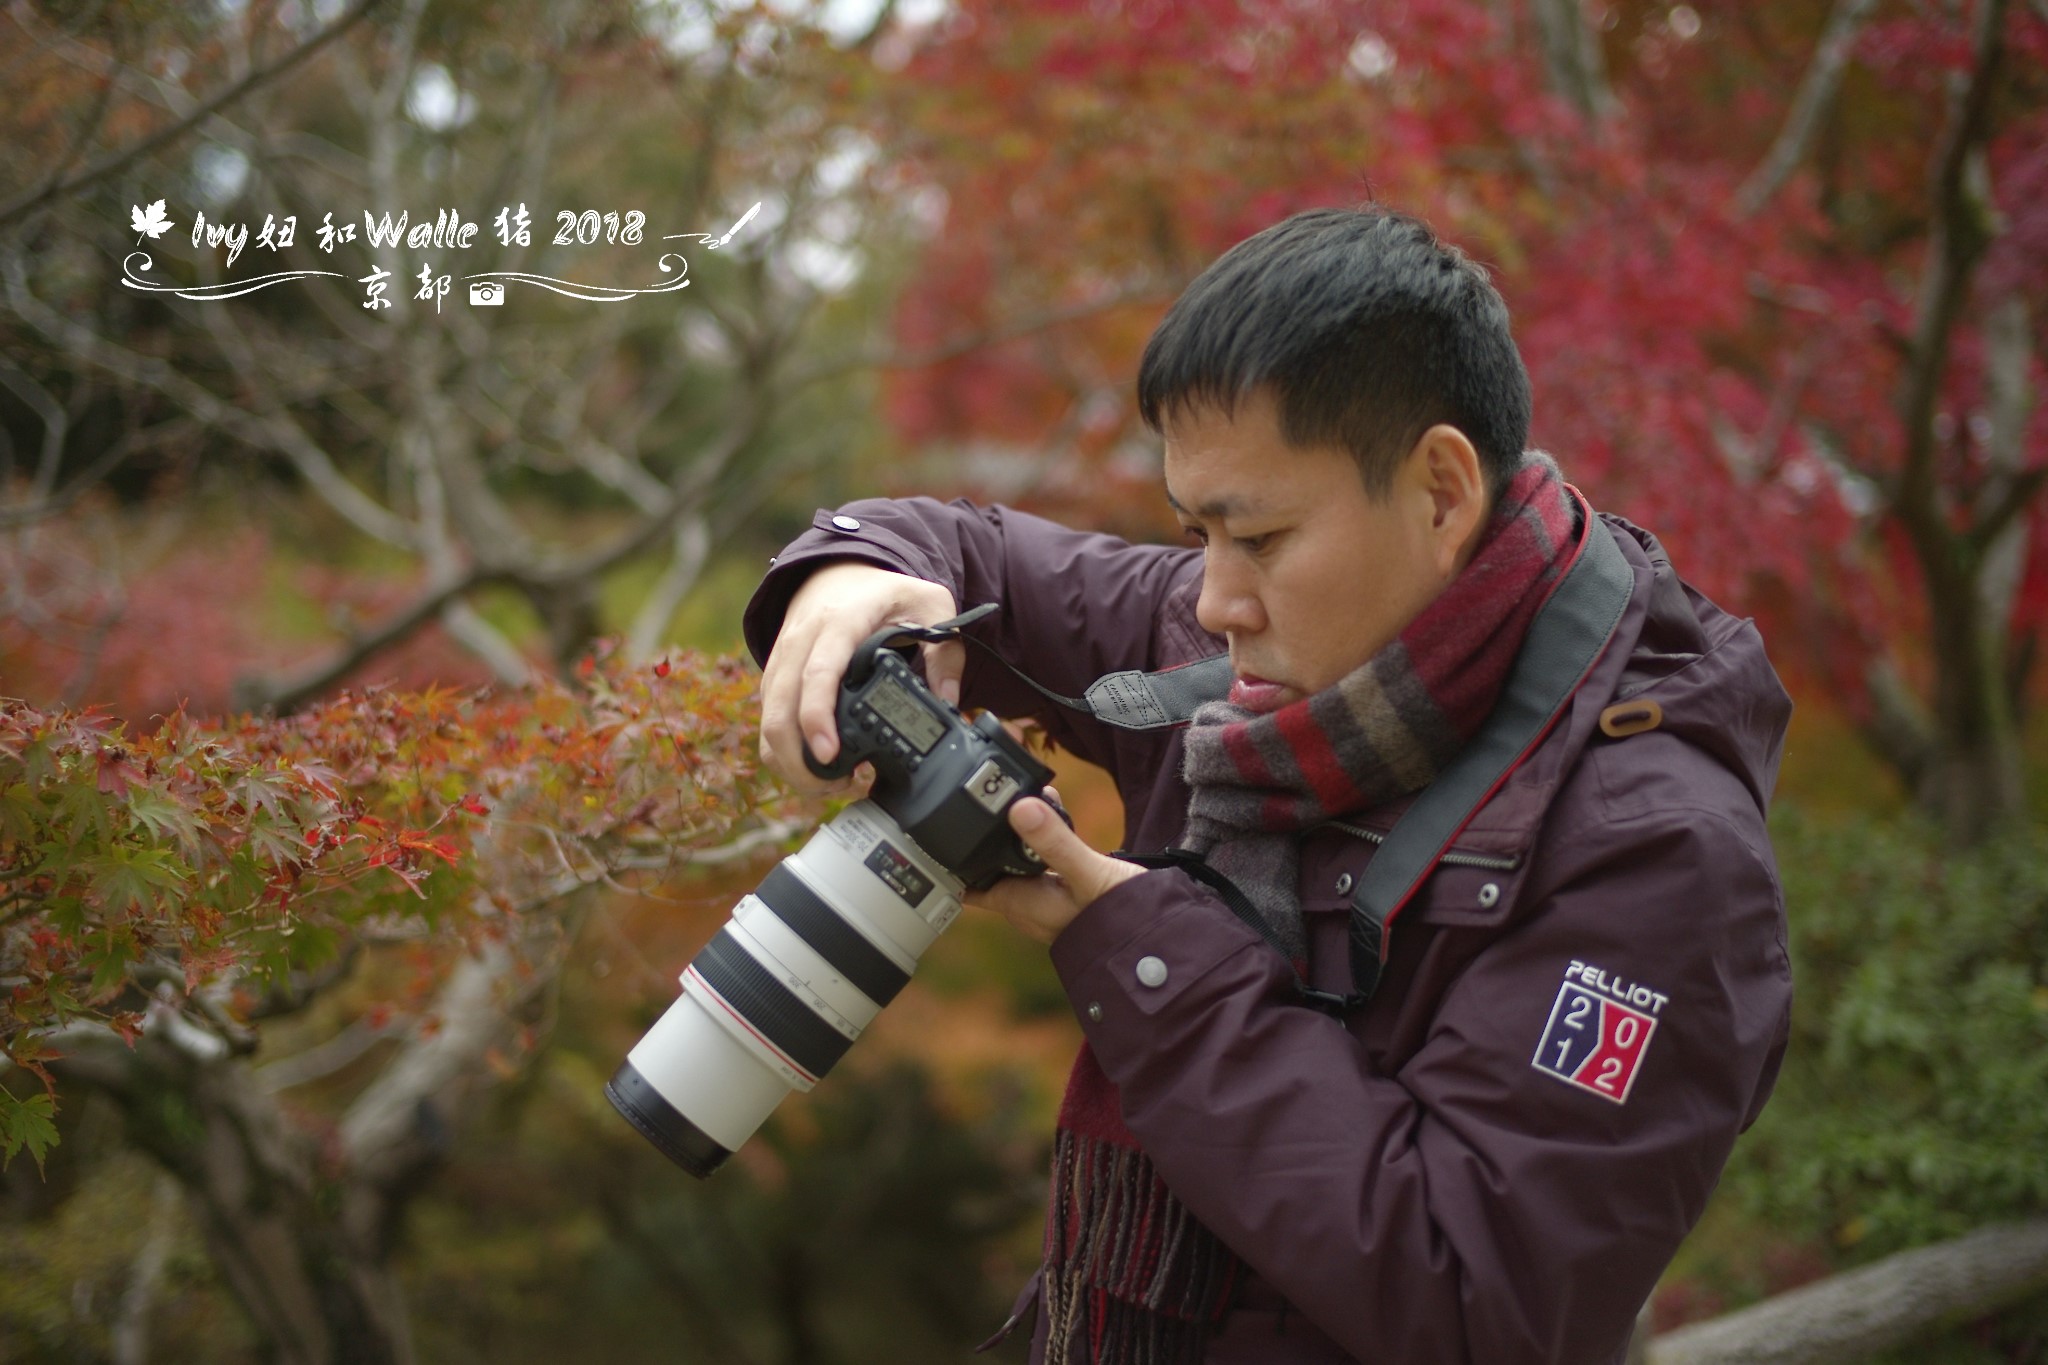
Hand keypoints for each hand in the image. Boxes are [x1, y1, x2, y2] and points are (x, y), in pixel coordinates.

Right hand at [759, 562, 962, 792]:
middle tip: (833, 788)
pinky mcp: (775, 675)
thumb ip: (946, 650)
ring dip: (790, 761)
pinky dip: (784, 749)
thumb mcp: (929, 604)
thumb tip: (948, 701)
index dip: (817, 717)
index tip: (830, 754)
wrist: (838, 571)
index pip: (819, 673)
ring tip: (829, 785)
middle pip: (780, 708)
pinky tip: (815, 768)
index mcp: (840, 622)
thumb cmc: (885, 591)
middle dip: (798, 758)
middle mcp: (802, 641)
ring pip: (768, 719)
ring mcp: (783, 659)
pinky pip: (768, 718)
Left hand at [967, 794, 1145, 944]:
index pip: (968, 884)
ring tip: (1020, 797)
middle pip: (990, 868)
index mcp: (1020, 903)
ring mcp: (1049, 901)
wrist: (1160, 941)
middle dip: (985, 837)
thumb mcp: (1088, 872)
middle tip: (980, 797)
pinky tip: (1055, 813)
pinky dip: (1042, 839)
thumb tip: (1019, 807)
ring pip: (1018, 863)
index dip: (950, 860)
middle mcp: (1029, 905)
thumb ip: (1055, 841)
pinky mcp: (1071, 893)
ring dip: (1016, 835)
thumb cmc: (1124, 918)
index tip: (935, 832)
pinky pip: (1044, 863)